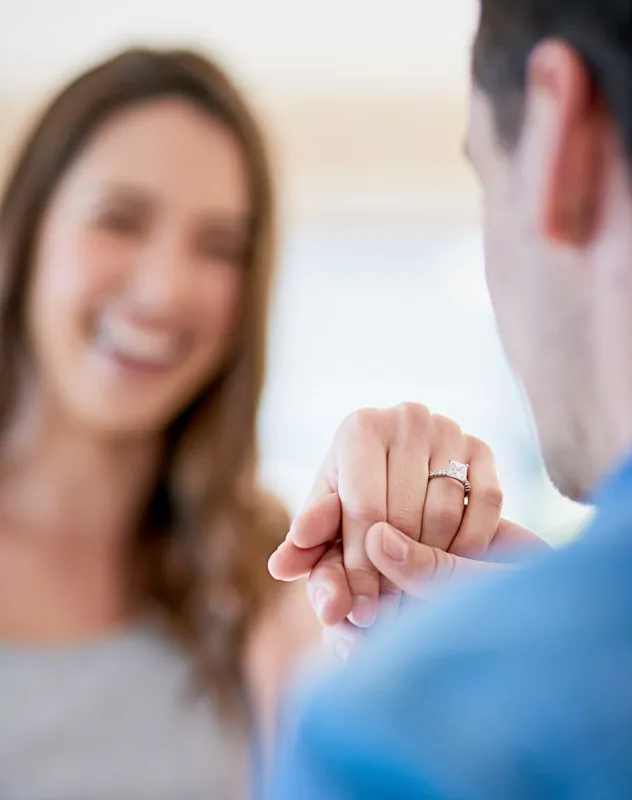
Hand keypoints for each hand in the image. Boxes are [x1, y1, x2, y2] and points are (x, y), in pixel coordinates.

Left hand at [268, 404, 547, 629]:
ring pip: (447, 515)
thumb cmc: (351, 503)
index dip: (361, 568)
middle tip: (390, 616)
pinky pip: (486, 506)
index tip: (361, 614)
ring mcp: (449, 429)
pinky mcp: (483, 447)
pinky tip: (452, 568)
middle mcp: (407, 417)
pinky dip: (471, 545)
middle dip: (394, 575)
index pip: (364, 509)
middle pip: (406, 516)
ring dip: (433, 565)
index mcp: (360, 427)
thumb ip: (305, 548)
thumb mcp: (326, 524)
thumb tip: (281, 566)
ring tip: (416, 598)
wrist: (398, 472)